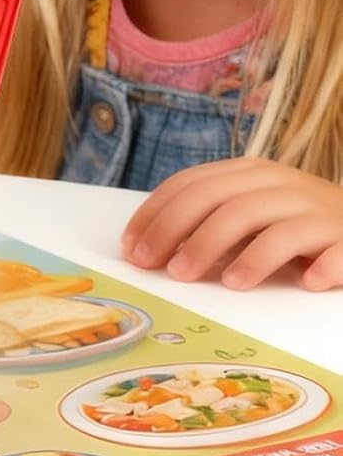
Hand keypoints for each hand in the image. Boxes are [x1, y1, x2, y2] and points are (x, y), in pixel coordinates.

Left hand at [121, 157, 342, 290]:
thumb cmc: (294, 222)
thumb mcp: (249, 212)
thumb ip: (208, 222)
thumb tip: (149, 249)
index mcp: (247, 172)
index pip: (190, 185)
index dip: (156, 215)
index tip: (133, 248)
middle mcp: (278, 183)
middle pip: (220, 201)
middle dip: (183, 234)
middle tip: (165, 270)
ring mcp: (313, 206)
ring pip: (264, 221)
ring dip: (237, 254)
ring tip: (219, 283)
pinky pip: (329, 249)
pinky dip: (315, 266)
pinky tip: (302, 283)